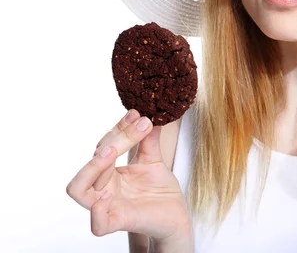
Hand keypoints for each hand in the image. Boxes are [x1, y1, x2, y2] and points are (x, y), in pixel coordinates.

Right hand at [66, 110, 192, 248]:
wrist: (176, 215)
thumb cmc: (160, 190)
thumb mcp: (153, 160)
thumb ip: (148, 140)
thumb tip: (150, 114)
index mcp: (109, 173)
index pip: (103, 147)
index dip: (117, 129)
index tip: (136, 114)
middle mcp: (102, 188)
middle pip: (92, 162)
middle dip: (113, 142)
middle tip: (136, 126)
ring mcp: (107, 206)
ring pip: (79, 189)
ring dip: (93, 168)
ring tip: (110, 153)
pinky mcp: (118, 223)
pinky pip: (98, 223)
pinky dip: (97, 210)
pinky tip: (108, 193)